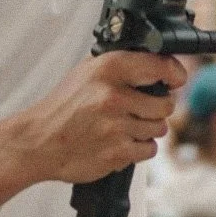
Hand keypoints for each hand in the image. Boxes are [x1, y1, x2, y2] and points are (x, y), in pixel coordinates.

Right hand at [20, 51, 185, 184]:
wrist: (39, 141)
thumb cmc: (63, 106)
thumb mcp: (86, 72)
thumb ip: (119, 66)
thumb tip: (156, 64)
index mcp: (108, 69)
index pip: (159, 66)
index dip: (175, 73)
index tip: (176, 79)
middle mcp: (114, 95)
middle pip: (166, 104)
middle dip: (160, 107)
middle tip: (145, 107)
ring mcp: (116, 126)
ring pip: (159, 128)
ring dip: (148, 128)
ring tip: (126, 125)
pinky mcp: (118, 152)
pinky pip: (149, 149)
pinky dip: (140, 147)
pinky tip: (122, 141)